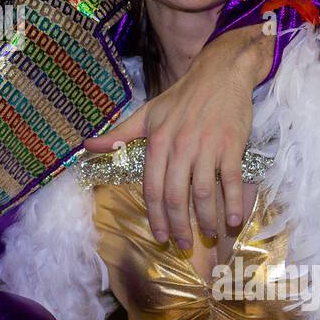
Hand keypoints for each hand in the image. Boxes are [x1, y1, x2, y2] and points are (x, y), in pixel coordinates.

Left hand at [85, 25, 271, 247]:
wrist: (219, 73)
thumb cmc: (182, 96)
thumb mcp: (147, 113)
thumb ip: (120, 135)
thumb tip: (88, 147)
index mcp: (158, 142)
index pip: (152, 188)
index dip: (155, 217)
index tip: (160, 237)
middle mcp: (180, 147)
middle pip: (175, 196)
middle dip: (178, 226)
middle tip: (182, 245)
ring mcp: (207, 147)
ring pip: (203, 193)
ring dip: (204, 220)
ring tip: (207, 234)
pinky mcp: (231, 146)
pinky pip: (231, 181)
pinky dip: (232, 203)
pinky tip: (232, 220)